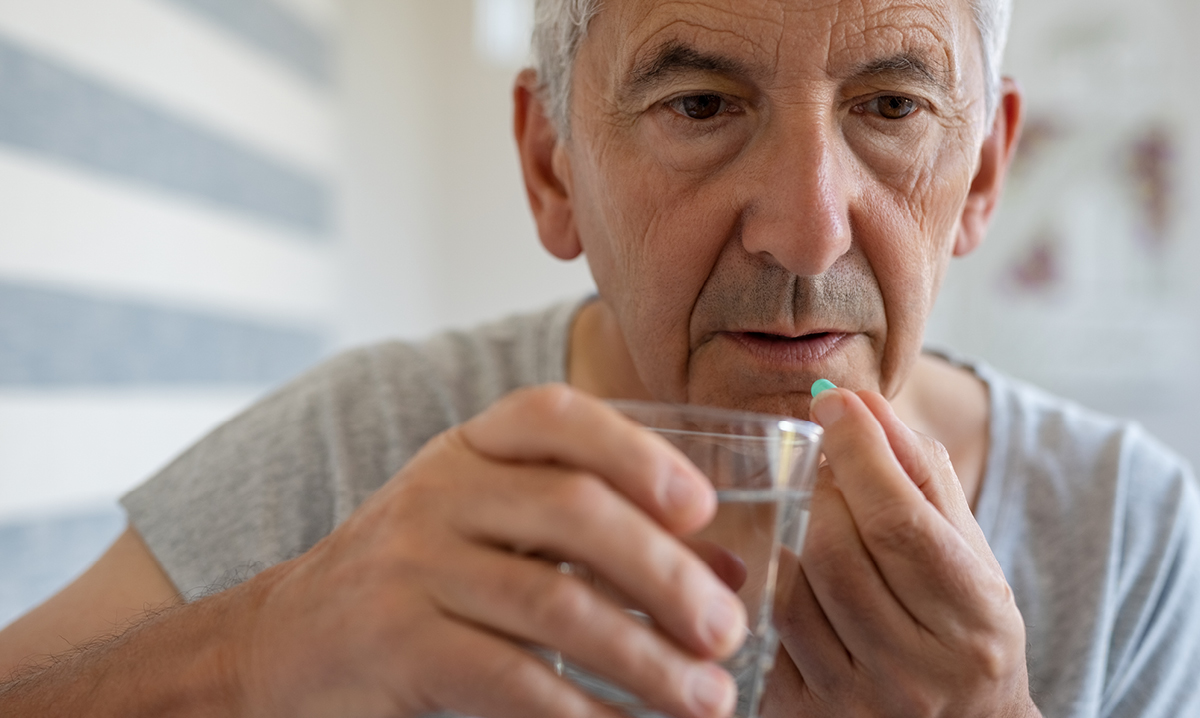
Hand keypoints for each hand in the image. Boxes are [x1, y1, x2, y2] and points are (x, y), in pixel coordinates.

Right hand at [233, 384, 744, 717]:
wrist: (284, 646)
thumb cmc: (418, 582)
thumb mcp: (497, 536)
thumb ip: (603, 542)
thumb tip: (729, 575)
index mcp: (468, 449)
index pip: (554, 415)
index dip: (637, 453)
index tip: (702, 510)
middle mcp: (438, 492)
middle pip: (573, 510)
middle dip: (664, 573)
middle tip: (725, 631)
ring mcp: (410, 565)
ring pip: (552, 604)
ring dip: (643, 658)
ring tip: (706, 698)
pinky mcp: (395, 644)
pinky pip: (509, 678)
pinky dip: (581, 712)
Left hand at [761, 388, 1038, 717]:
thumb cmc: (965, 623)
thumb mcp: (966, 546)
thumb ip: (919, 470)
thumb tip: (857, 401)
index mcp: (974, 622)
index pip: (898, 521)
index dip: (857, 451)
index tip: (834, 404)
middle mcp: (915, 672)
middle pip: (834, 549)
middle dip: (822, 488)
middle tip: (827, 468)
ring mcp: (854, 700)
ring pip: (792, 587)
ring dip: (793, 531)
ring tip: (816, 514)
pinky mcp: (801, 714)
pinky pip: (766, 627)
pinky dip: (773, 582)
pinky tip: (795, 566)